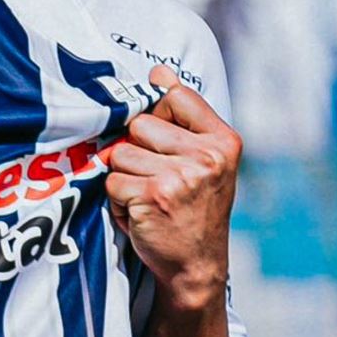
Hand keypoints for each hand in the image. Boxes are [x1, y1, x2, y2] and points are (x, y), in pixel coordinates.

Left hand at [105, 65, 240, 313]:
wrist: (196, 266)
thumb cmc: (195, 208)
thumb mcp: (204, 160)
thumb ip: (183, 116)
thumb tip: (159, 71)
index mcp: (223, 141)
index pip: (175, 95)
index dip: (158, 114)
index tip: (164, 142)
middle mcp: (206, 157)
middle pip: (140, 124)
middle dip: (137, 150)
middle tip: (157, 178)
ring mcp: (180, 177)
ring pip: (121, 153)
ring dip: (126, 177)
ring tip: (149, 197)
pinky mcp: (152, 197)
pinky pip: (112, 181)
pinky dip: (119, 199)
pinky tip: (141, 213)